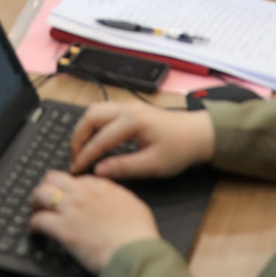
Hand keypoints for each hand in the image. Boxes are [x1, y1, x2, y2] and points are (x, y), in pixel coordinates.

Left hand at [27, 170, 158, 274]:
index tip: (67, 196)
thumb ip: (120, 198)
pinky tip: (35, 230)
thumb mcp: (135, 206)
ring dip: (36, 202)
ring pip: (41, 194)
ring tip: (36, 211)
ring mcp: (71, 209)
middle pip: (53, 178)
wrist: (134, 251)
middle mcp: (83, 193)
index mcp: (101, 186)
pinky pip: (38, 219)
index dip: (68, 188)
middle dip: (47, 187)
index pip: (75, 179)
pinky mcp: (62, 229)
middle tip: (45, 199)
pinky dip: (34, 224)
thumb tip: (115, 201)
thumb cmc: (139, 234)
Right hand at [67, 102, 215, 179]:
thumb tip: (98, 171)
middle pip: (91, 116)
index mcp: (132, 121)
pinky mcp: (131, 108)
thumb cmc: (180, 149)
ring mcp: (128, 105)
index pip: (99, 140)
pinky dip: (94, 125)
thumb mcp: (153, 164)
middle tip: (75, 158)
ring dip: (85, 129)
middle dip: (79, 138)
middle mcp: (127, 108)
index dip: (85, 157)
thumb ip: (124, 167)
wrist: (200, 134)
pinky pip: (104, 112)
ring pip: (95, 110)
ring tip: (82, 149)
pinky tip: (95, 140)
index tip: (75, 170)